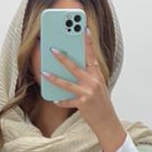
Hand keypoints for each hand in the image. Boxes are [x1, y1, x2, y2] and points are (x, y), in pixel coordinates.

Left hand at [43, 28, 125, 151]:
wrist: (107, 122)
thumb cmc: (102, 104)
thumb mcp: (99, 87)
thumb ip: (89, 77)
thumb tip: (73, 68)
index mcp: (98, 76)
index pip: (92, 56)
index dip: (88, 42)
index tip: (84, 29)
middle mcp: (93, 82)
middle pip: (75, 67)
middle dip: (62, 57)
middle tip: (52, 49)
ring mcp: (87, 93)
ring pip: (67, 83)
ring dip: (54, 78)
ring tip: (44, 72)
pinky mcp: (82, 104)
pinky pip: (67, 101)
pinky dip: (61, 101)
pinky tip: (54, 99)